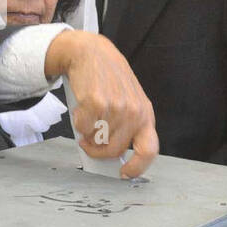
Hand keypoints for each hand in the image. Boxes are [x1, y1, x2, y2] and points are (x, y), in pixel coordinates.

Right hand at [44, 30, 157, 178]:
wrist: (91, 52)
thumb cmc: (109, 77)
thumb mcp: (128, 100)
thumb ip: (127, 125)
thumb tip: (113, 154)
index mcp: (145, 114)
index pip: (149, 150)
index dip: (137, 167)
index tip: (124, 173)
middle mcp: (134, 112)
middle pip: (115, 150)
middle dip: (98, 151)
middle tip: (88, 143)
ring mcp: (116, 108)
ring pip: (96, 140)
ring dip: (86, 133)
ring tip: (87, 115)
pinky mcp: (97, 103)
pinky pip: (82, 128)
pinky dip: (77, 121)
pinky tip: (81, 107)